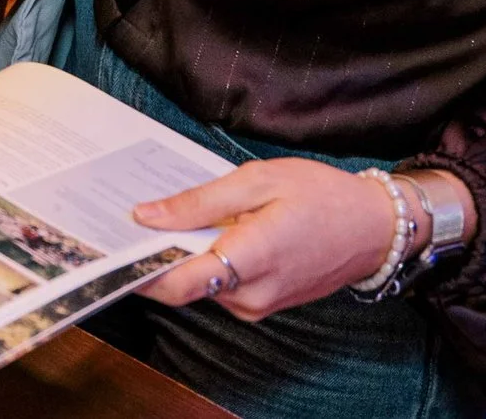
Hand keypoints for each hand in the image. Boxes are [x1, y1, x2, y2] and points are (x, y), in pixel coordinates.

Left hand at [131, 158, 400, 318]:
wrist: (374, 228)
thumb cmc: (321, 195)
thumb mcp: (258, 180)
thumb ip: (200, 201)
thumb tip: (147, 215)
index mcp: (251, 258)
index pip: (178, 284)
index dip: (139, 270)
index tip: (111, 245)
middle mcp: (251, 294)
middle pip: (183, 285)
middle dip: (157, 254)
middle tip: (135, 215)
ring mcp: (259, 305)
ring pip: (200, 285)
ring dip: (184, 255)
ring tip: (177, 214)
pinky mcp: (263, 305)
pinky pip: (220, 286)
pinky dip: (207, 261)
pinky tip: (208, 230)